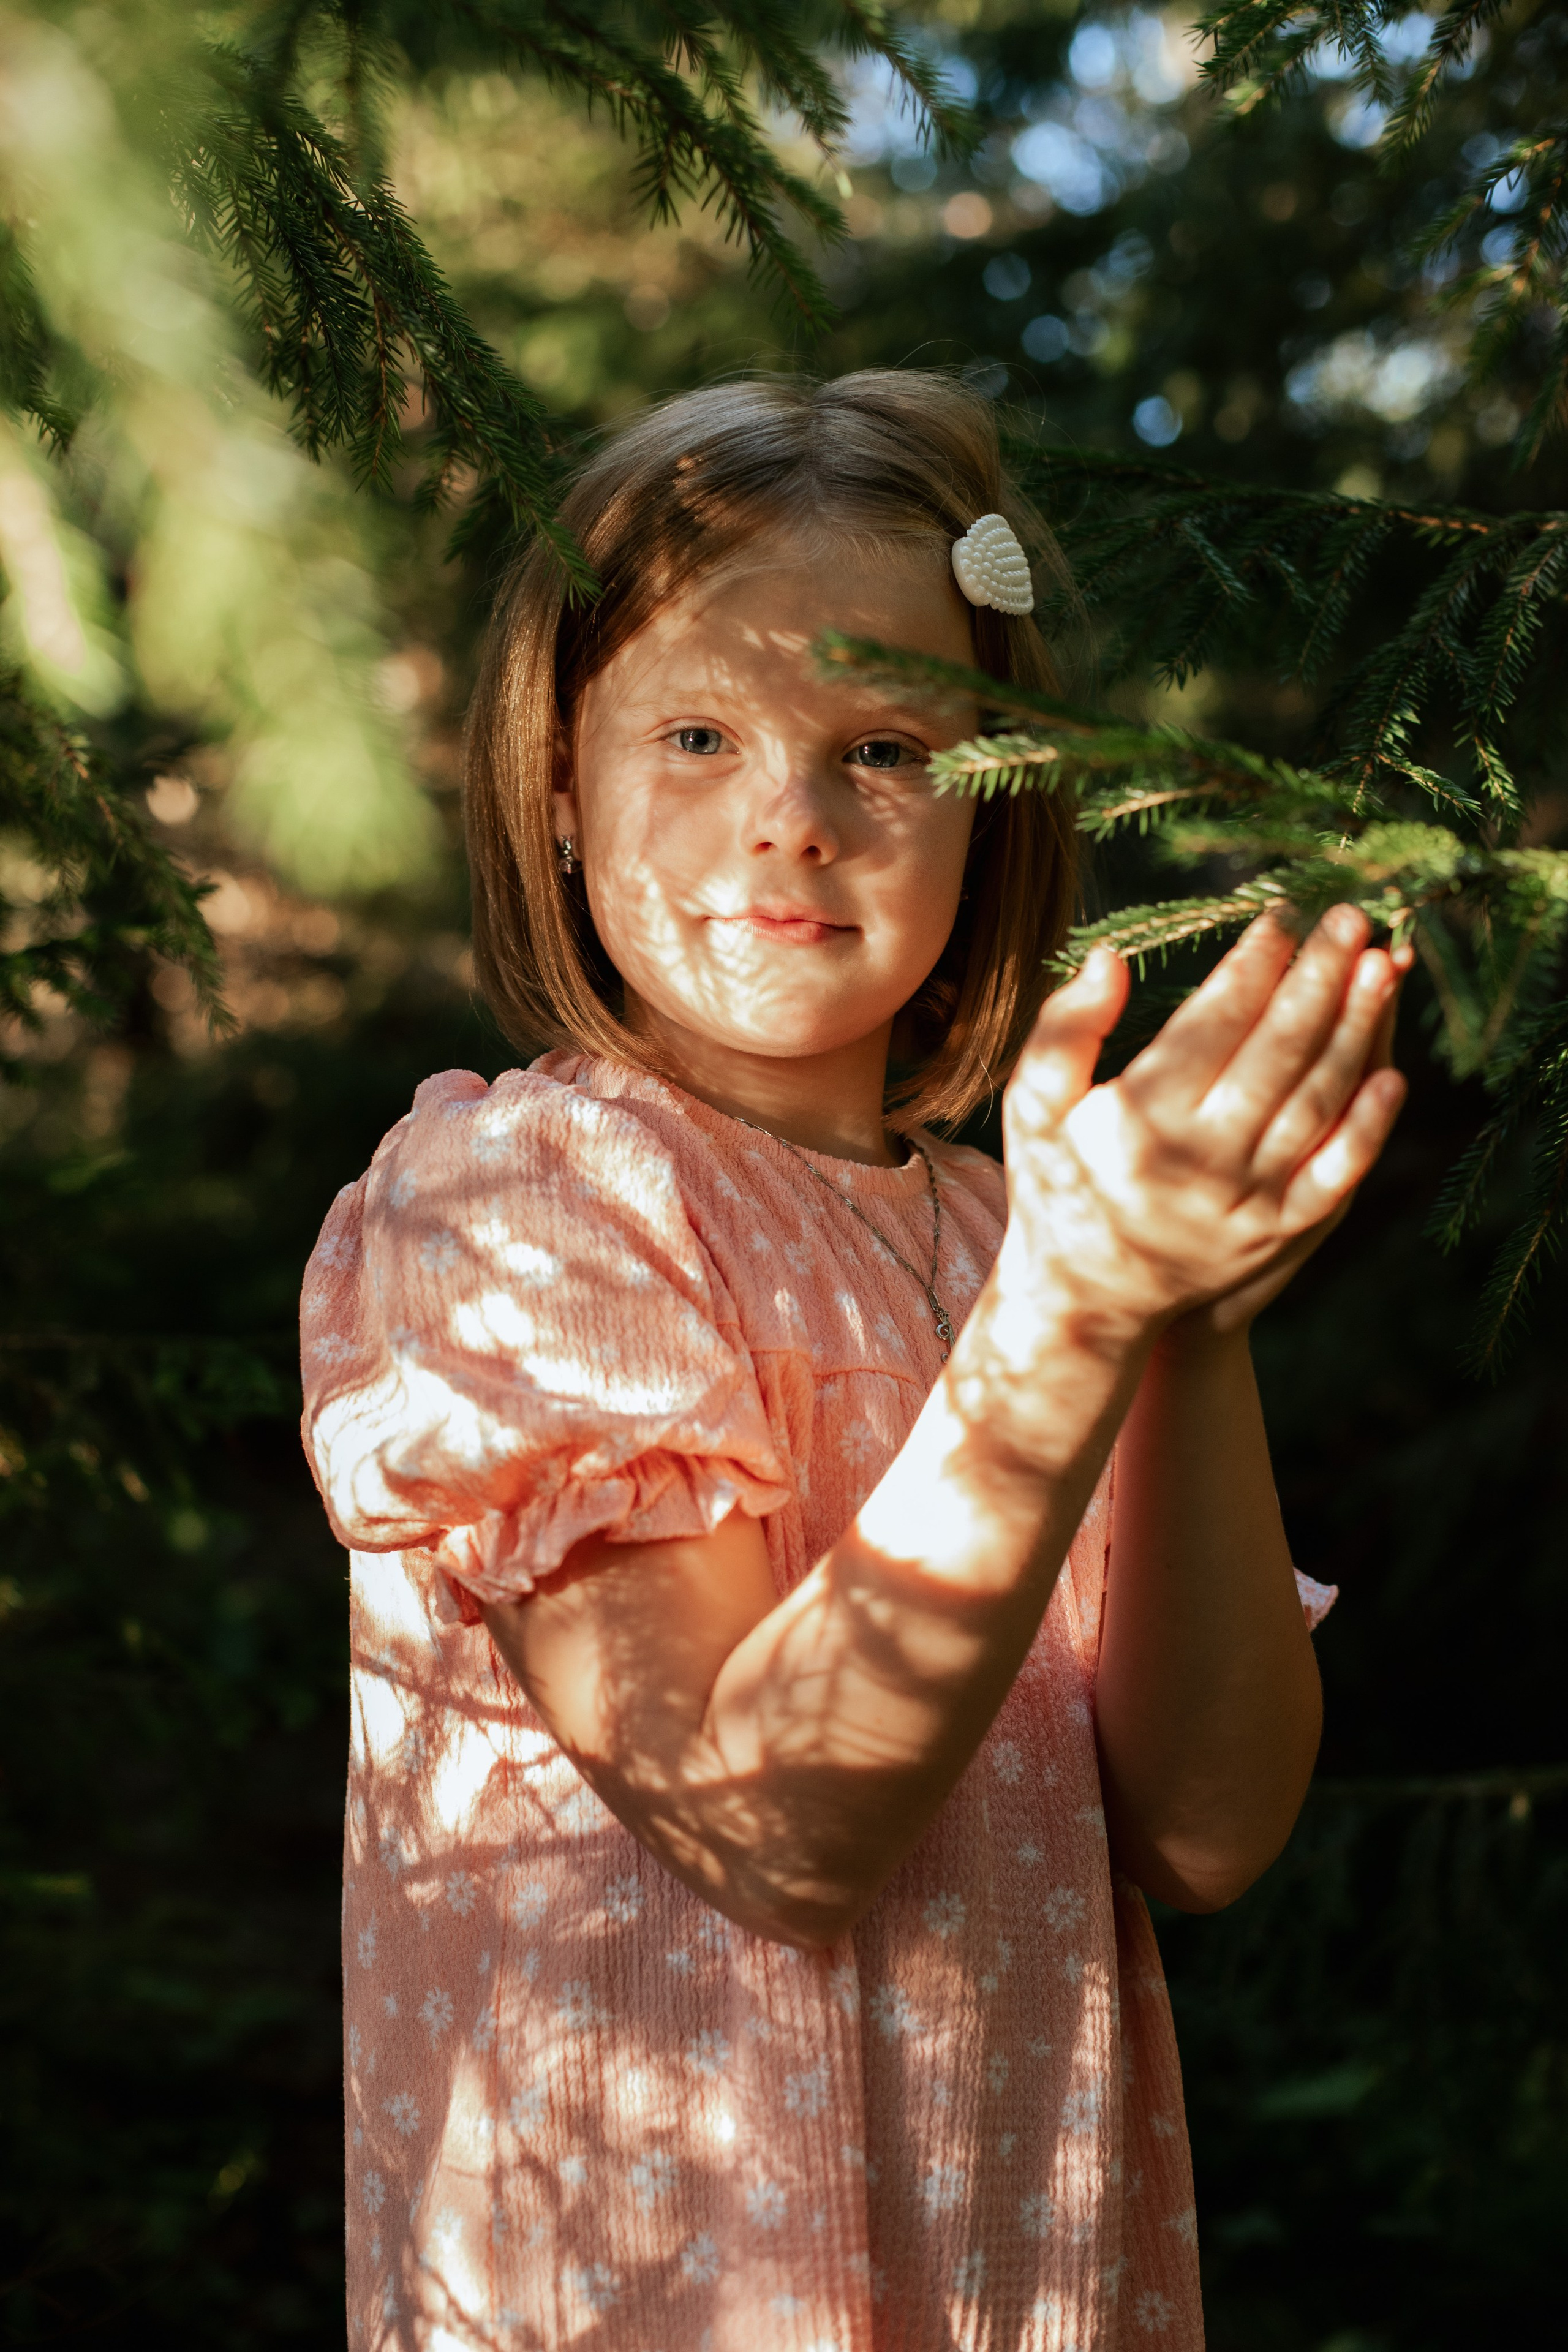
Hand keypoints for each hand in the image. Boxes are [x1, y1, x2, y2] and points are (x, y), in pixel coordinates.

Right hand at [982, 906, 1406, 1380]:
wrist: (1083, 1300)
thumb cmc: (1057, 1187)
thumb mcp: (1031, 1106)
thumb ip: (1063, 1030)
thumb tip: (1110, 958)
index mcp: (1137, 1121)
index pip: (1214, 1023)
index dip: (1253, 965)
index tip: (1280, 917)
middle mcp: (1199, 1162)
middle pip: (1278, 1051)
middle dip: (1319, 978)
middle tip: (1348, 919)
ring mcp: (1245, 1203)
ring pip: (1316, 1101)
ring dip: (1355, 1031)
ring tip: (1381, 967)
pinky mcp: (1276, 1234)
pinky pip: (1335, 1174)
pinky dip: (1367, 1126)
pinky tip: (1392, 1074)